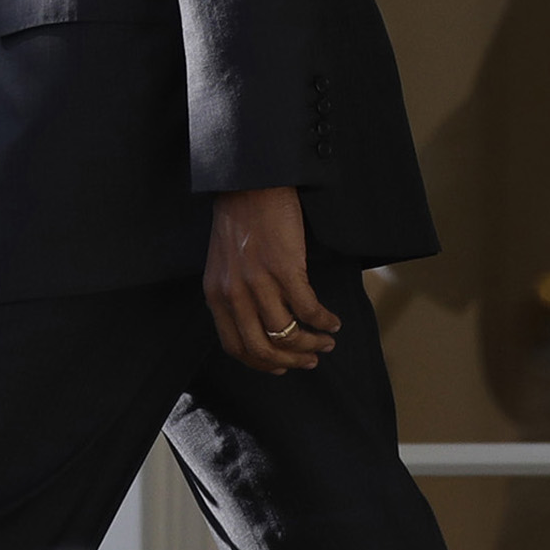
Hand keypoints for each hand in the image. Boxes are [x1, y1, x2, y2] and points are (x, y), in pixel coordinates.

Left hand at [205, 185, 337, 373]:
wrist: (252, 182)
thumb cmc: (240, 219)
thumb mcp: (224, 265)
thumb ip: (233, 295)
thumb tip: (257, 325)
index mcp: (216, 295)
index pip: (235, 346)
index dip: (261, 363)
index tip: (281, 366)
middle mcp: (234, 294)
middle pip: (262, 348)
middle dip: (290, 361)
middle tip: (310, 362)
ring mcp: (259, 282)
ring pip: (287, 334)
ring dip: (311, 345)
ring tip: (326, 343)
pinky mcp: (285, 268)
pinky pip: (308, 308)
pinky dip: (323, 321)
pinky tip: (332, 322)